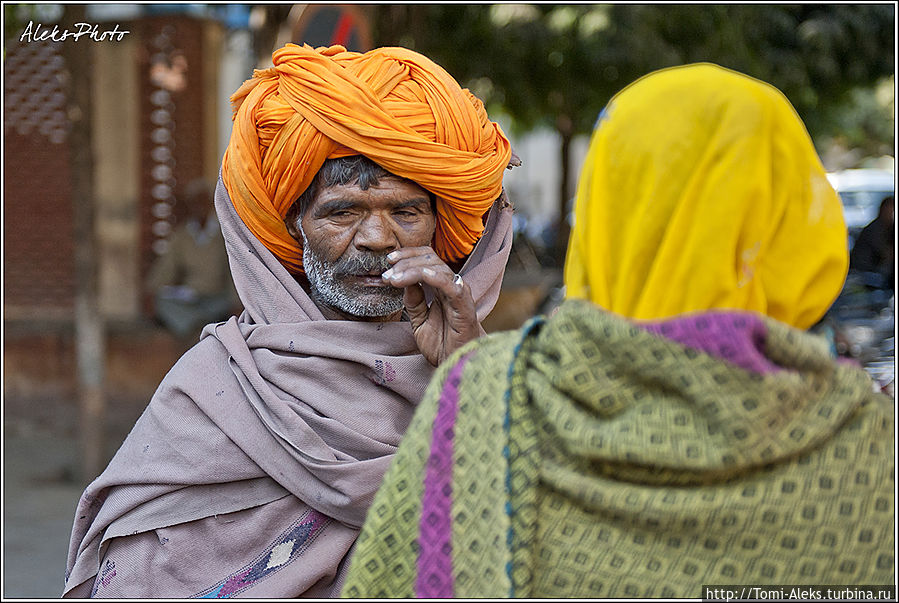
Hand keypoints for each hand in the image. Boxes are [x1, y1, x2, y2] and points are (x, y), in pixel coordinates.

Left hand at [382, 247, 479, 365]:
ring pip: (439, 269)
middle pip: (430, 260)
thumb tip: (403, 282)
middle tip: (388, 273)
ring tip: (396, 278)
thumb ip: (413, 302)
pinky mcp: (465, 307)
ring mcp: (459, 295)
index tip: (389, 260)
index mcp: (440, 288)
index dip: (408, 255)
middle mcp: (450, 287)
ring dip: (414, 270)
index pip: (426, 259)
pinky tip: (423, 276)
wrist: (456, 365)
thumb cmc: (442, 344)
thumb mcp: (419, 322)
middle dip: (406, 262)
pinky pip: (453, 287)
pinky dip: (437, 279)